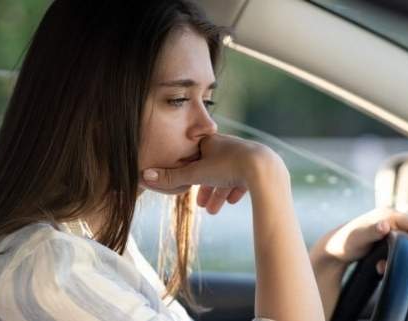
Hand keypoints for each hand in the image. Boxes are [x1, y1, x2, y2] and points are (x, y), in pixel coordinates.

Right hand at [141, 134, 281, 212]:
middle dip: (204, 187)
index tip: (185, 186)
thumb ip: (171, 177)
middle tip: (199, 205)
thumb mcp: (195, 173)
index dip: (188, 172)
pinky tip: (232, 201)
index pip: (195, 156)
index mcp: (211, 142)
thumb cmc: (228, 166)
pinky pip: (243, 179)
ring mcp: (243, 156)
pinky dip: (235, 190)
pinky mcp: (257, 167)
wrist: (263, 169)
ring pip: (227, 176)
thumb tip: (144, 176)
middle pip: (211, 168)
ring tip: (213, 211)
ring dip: (218, 194)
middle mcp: (227, 145)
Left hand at [311, 207, 407, 273]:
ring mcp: (388, 227)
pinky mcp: (384, 237)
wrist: (332, 249)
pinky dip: (395, 258)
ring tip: (387, 267)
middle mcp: (390, 218)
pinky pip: (399, 246)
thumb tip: (384, 225)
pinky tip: (381, 267)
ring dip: (405, 256)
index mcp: (388, 214)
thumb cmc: (344, 242)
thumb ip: (372, 231)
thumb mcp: (358, 238)